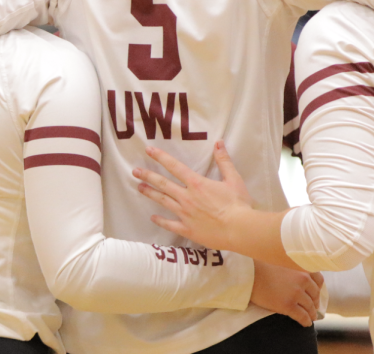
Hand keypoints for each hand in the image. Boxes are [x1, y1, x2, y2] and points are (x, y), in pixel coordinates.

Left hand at [132, 141, 251, 250]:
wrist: (239, 229)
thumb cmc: (238, 204)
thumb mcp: (233, 179)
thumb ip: (224, 161)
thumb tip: (218, 143)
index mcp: (197, 183)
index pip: (174, 166)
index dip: (160, 157)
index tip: (148, 150)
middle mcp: (187, 197)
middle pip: (163, 184)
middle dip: (148, 176)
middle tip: (135, 171)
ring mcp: (185, 214)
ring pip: (163, 201)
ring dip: (150, 193)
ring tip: (139, 188)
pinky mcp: (187, 229)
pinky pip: (170, 224)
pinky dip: (160, 220)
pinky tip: (153, 217)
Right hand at [249, 260, 323, 326]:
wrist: (251, 277)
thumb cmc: (264, 271)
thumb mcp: (285, 267)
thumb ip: (296, 274)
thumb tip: (303, 285)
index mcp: (302, 270)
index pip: (319, 280)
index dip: (318, 289)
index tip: (315, 295)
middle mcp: (302, 281)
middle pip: (315, 295)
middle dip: (314, 303)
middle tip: (313, 308)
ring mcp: (296, 294)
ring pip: (310, 307)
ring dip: (311, 314)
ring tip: (310, 317)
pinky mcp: (289, 306)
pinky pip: (302, 316)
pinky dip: (306, 321)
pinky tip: (306, 323)